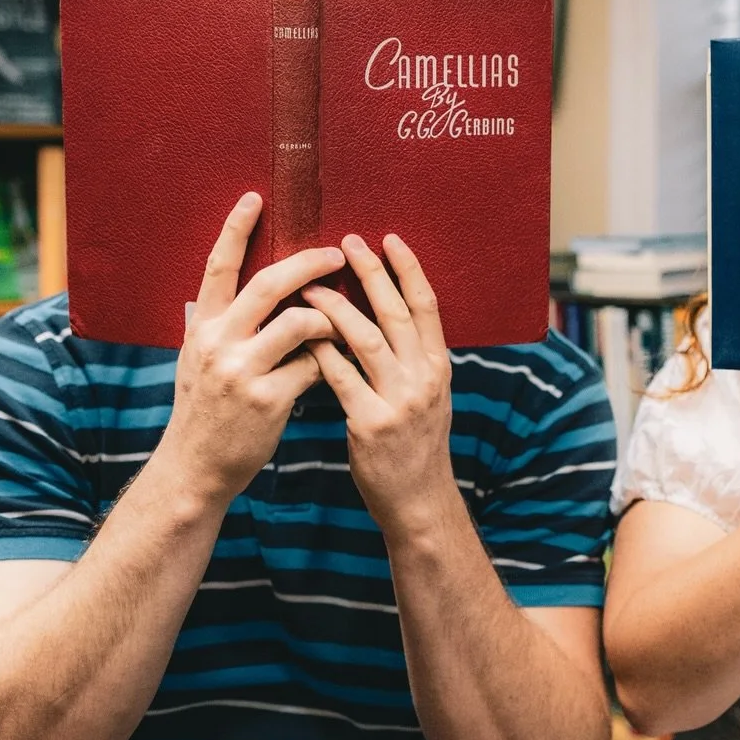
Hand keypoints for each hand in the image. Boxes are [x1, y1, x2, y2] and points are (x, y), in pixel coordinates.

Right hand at [158, 193, 343, 507]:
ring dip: (329, 318)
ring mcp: (241, 371)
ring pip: (300, 323)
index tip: (254, 197)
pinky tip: (335, 366)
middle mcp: (216, 342)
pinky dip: (329, 361)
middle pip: (268, 284)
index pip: (217, 267)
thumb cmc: (205, 410)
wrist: (195, 467)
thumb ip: (222, 325)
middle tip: (338, 255)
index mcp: (201, 326)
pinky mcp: (267, 399)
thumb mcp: (198, 360)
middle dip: (308, 264)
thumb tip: (253, 289)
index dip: (235, 230)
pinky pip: (313, 365)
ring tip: (343, 323)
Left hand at [302, 234, 454, 538]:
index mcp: (438, 367)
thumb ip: (411, 359)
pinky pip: (341, 377)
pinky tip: (302, 335)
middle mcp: (424, 378)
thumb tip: (389, 318)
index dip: (409, 269)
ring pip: (367, 339)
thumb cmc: (414, 445)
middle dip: (372, 273)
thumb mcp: (428, 397)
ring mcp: (400, 401)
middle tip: (348, 242)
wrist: (418, 500)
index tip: (390, 238)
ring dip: (337, 307)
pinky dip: (321, 352)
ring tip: (311, 285)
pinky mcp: (372, 423)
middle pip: (397, 313)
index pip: (427, 306)